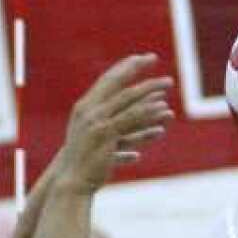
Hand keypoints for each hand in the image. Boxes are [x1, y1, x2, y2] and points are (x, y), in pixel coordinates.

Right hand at [47, 54, 173, 195]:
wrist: (70, 179)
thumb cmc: (82, 157)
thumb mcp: (90, 133)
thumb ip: (103, 118)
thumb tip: (120, 110)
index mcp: (86, 106)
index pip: (108, 80)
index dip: (125, 68)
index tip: (142, 58)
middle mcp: (91, 112)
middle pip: (120, 87)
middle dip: (141, 74)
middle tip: (159, 65)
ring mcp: (98, 125)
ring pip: (128, 104)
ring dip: (150, 94)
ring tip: (167, 87)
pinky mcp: (106, 140)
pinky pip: (130, 125)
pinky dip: (147, 119)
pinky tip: (161, 119)